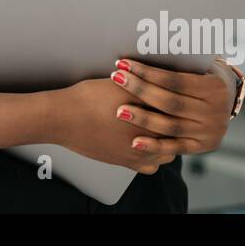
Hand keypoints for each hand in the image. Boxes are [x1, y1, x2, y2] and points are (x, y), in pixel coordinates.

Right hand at [47, 76, 179, 174]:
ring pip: (168, 152)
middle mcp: (149, 134)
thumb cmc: (88, 97)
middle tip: (175, 116)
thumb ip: (144, 84)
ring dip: (168, 143)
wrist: (65, 117)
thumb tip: (159, 80)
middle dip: (177, 124)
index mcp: (150, 111)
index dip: (179, 104)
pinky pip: (152, 166)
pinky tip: (147, 146)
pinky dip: (153, 158)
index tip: (179, 101)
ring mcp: (139, 151)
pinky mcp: (127, 162)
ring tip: (162, 131)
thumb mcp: (120, 83)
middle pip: (176, 133)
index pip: (176, 110)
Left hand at [109, 57, 236, 157]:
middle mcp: (215, 113)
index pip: (176, 81)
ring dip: (143, 119)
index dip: (148, 73)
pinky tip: (134, 142)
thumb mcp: (199, 66)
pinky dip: (153, 146)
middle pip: (171, 103)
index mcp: (215, 88)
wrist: (227, 100)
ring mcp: (209, 132)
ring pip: (170, 127)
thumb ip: (178, 64)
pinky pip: (174, 148)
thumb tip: (143, 52)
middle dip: (141, 90)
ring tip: (119, 110)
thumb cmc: (203, 75)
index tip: (124, 64)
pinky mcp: (201, 147)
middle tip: (116, 79)